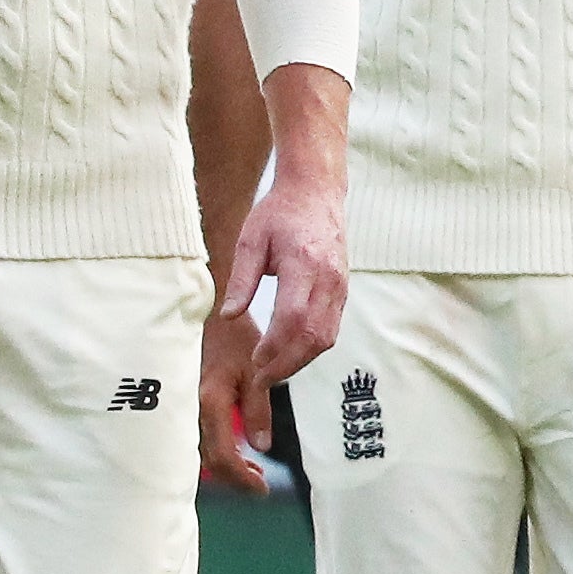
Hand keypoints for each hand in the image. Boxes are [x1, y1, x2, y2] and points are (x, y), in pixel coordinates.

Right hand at [197, 302, 273, 492]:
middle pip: (208, 460)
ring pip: (198, 449)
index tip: (262, 488)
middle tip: (258, 481)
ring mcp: (181, 405)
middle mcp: (188, 408)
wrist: (203, 311)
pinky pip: (193, 435)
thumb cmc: (232, 335)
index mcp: (209, 402)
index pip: (223, 456)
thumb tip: (262, 446)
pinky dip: (213, 447)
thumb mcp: (255, 370)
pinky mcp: (180, 401)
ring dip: (224, 463)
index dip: (242, 478)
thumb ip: (258, 409)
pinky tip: (231, 446)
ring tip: (250, 466)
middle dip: (234, 476)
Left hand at [225, 170, 348, 391]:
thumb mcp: (250, 240)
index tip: (254, 361)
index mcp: (303, 263)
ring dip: (301, 361)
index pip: (293, 317)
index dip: (275, 346)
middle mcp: (328, 278)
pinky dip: (312, 348)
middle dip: (287, 364)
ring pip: (327, 337)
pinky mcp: (343, 290)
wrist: (316, 193)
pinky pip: (332, 328)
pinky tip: (291, 354)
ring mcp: (340, 285)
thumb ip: (242, 280)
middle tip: (261, 380)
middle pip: (313, 335)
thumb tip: (229, 316)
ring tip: (274, 372)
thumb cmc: (280, 214)